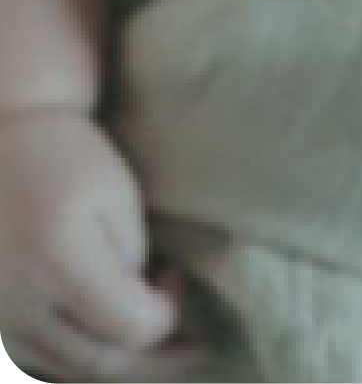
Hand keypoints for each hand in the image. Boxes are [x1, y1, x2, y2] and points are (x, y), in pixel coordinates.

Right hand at [0, 107, 196, 381]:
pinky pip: (46, 360)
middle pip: (101, 363)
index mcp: (59, 261)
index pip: (131, 326)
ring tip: (165, 352)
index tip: (176, 278)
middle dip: (158, 362)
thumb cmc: (67, 158)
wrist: (1, 146)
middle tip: (196, 347)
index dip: (167, 313)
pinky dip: (88, 359)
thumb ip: (131, 254)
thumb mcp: (115, 193)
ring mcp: (2, 320)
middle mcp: (21, 303)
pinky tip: (117, 344)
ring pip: (72, 369)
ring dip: (124, 367)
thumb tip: (142, 304)